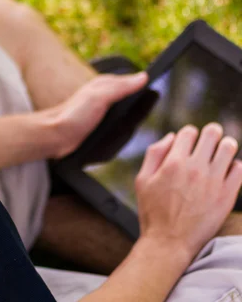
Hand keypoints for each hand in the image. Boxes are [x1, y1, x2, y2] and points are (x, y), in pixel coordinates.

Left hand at [46, 72, 147, 158]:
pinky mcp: (99, 123)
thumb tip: (143, 76)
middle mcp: (104, 94)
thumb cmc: (73, 115)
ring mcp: (101, 108)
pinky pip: (118, 119)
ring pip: (125, 107)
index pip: (132, 81)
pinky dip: (126, 121)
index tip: (159, 89)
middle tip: (156, 99)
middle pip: (130, 94)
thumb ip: (121, 87)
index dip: (146, 84)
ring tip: (147, 110)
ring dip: (135, 110)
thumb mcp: (99, 97)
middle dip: (143, 97)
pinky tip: (129, 127)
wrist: (54, 135)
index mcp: (105, 83)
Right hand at [136, 123, 241, 262]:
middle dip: (210, 133)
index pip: (189, 131)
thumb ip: (155, 153)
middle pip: (212, 132)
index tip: (189, 144)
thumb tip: (172, 136)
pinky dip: (234, 166)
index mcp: (173, 162)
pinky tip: (226, 172)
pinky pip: (239, 169)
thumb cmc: (153, 213)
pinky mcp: (226, 196)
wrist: (169, 244)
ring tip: (221, 153)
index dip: (188, 134)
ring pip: (229, 147)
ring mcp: (213, 181)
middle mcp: (195, 168)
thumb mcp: (143, 179)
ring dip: (225, 146)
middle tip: (209, 142)